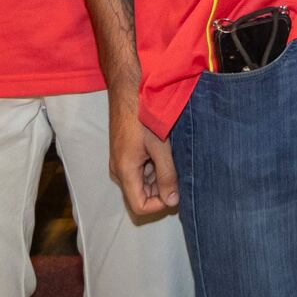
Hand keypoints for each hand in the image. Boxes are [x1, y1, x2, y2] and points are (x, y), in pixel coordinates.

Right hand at [109, 85, 178, 216]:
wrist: (129, 89)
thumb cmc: (144, 115)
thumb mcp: (161, 147)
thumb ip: (167, 176)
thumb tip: (173, 202)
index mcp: (125, 172)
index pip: (140, 207)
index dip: (159, 205)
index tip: (176, 191)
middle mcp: (119, 171)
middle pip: (141, 196)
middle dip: (161, 190)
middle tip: (177, 171)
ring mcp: (121, 162)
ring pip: (142, 183)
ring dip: (158, 177)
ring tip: (171, 157)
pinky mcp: (125, 153)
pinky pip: (139, 170)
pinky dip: (153, 166)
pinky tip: (164, 151)